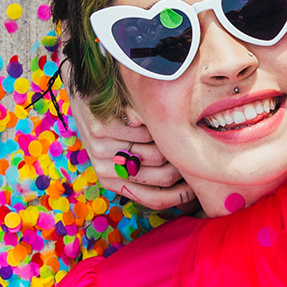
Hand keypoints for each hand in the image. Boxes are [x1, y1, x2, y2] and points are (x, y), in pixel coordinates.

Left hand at [66, 84, 195, 210]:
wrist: (85, 86)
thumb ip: (151, 167)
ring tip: (166, 126)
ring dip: (168, 139)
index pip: (156, 199)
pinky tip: (148, 111)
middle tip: (189, 147)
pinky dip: (154, 121)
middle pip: (164, 177)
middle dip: (184, 162)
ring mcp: (100, 151)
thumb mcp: (128, 147)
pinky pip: (146, 133)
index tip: (200, 183)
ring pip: (158, 155)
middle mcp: (106, 170)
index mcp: (113, 180)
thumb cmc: (115, 118)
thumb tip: (191, 187)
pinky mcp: (99, 130)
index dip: (183, 194)